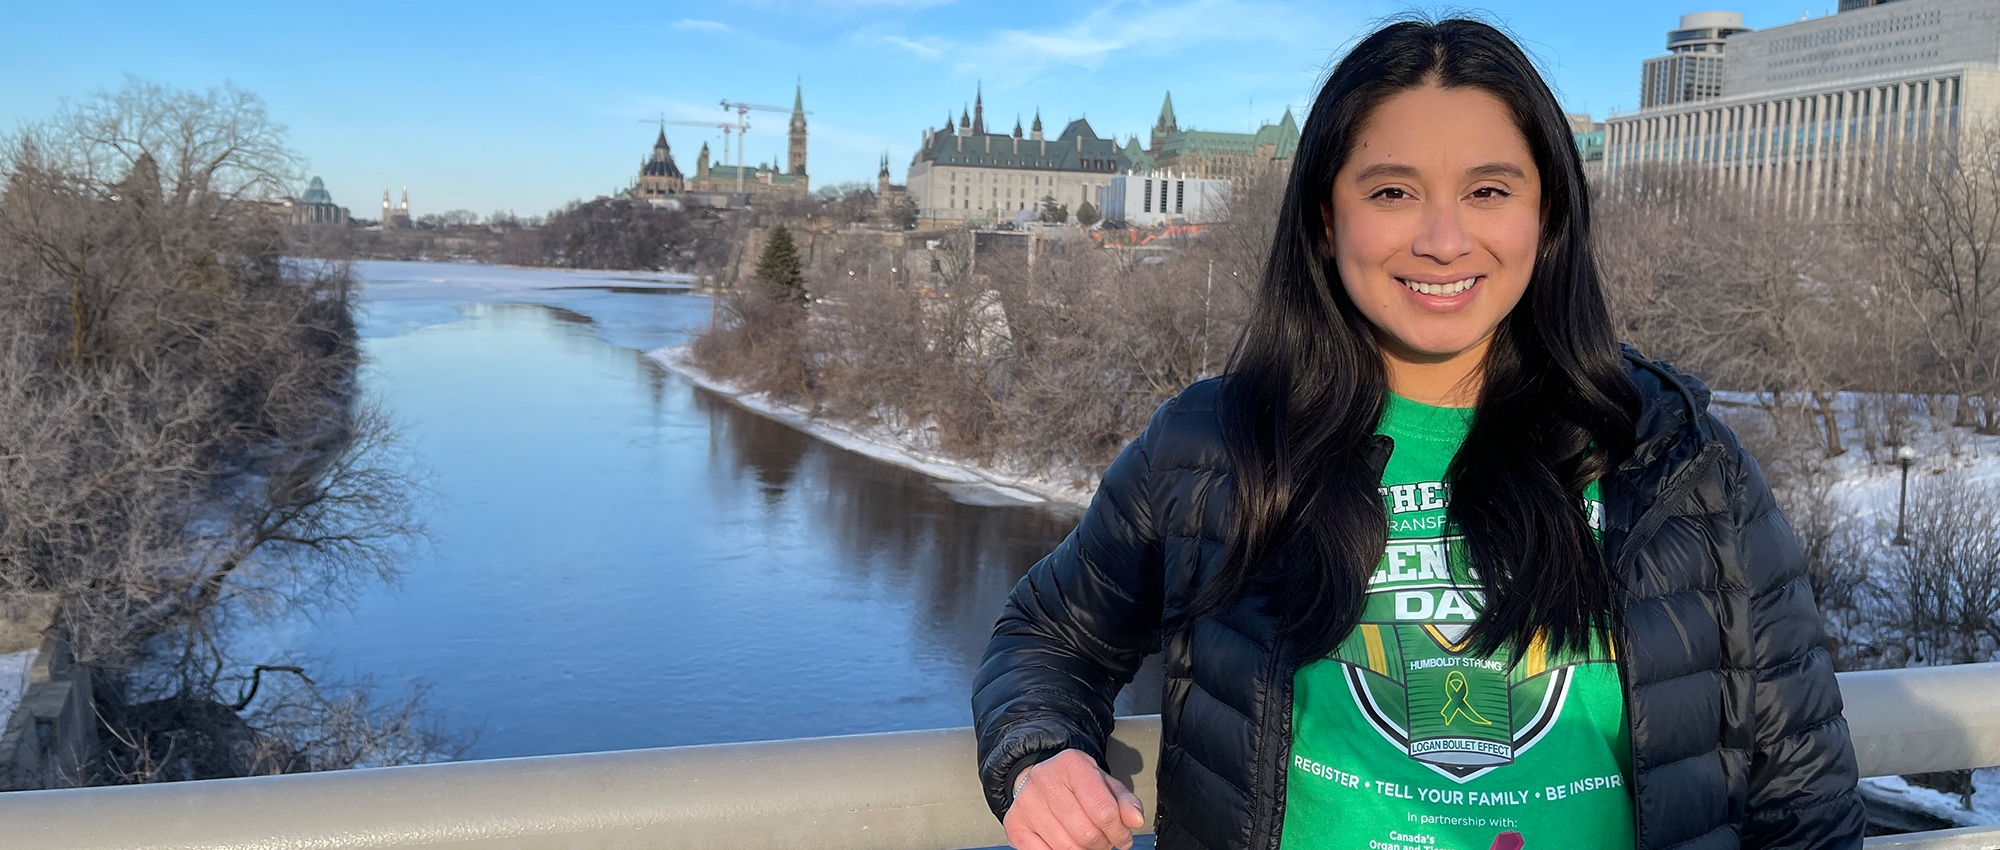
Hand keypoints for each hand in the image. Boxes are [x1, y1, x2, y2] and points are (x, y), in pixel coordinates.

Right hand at [1003, 748, 1146, 849]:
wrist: (1040, 779)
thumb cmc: (1075, 784)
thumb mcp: (1104, 784)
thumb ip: (1124, 801)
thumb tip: (1135, 820)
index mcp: (1072, 764)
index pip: (1104, 810)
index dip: (1119, 832)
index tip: (1122, 837)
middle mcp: (1044, 779)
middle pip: (1086, 833)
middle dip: (1102, 844)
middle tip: (1103, 840)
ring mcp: (1026, 802)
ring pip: (1065, 848)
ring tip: (1086, 842)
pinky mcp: (1014, 823)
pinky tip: (1065, 843)